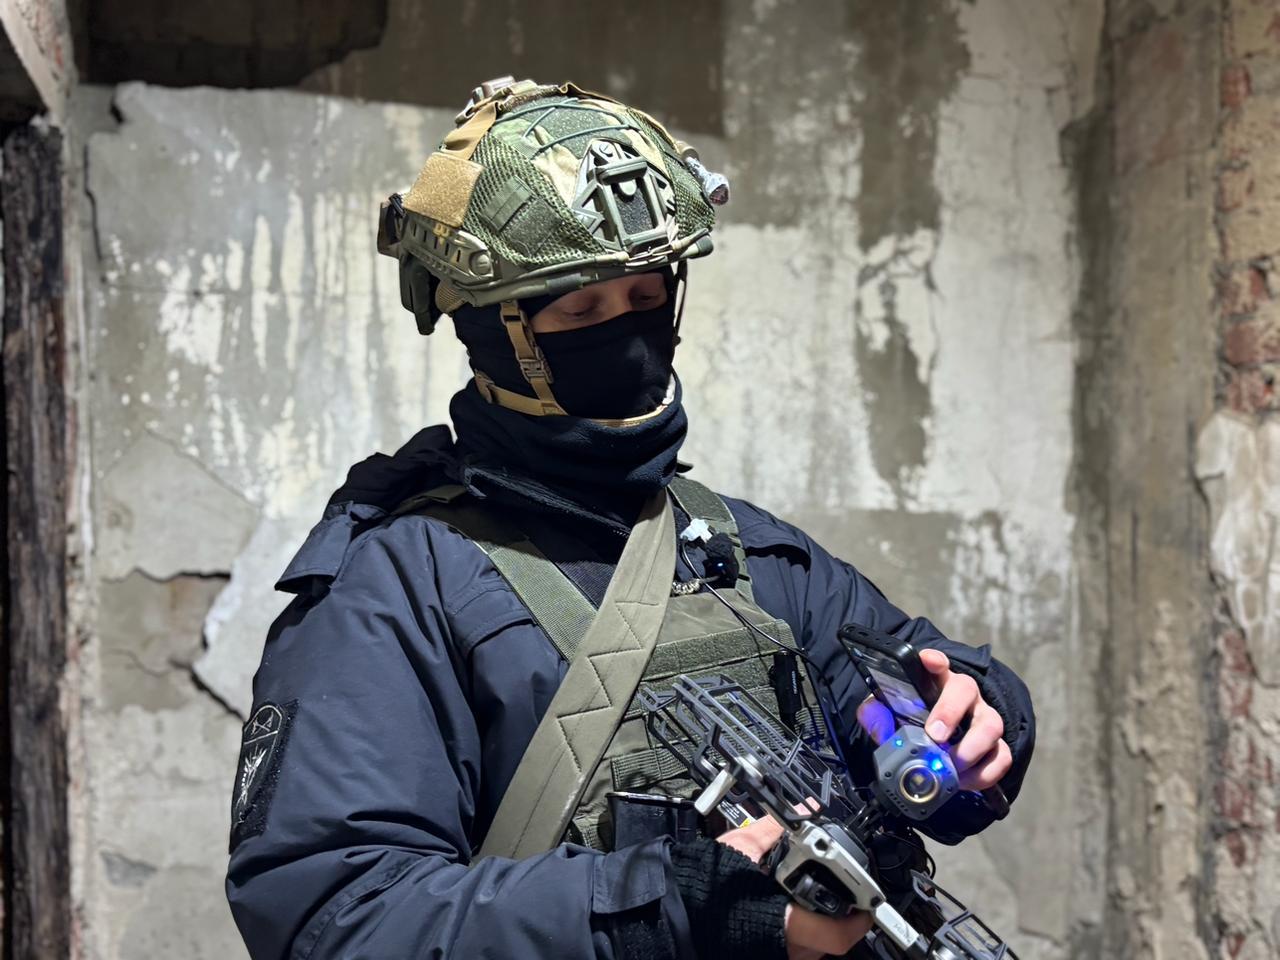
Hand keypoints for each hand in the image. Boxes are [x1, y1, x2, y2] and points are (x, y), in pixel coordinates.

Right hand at [717, 815, 872, 958]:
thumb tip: (804, 811)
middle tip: (837, 897)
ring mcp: (775, 958)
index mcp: (786, 923)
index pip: (838, 935)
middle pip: (827, 943)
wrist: (672, 911)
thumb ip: (777, 830)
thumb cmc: (704, 884)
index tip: (866, 905)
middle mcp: (785, 949)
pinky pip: (789, 951)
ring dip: (812, 927)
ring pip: (808, 950)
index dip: (859, 921)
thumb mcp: (743, 847)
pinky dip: (792, 933)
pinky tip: (780, 912)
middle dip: (834, 919)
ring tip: (802, 900)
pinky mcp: (764, 956)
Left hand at [856, 648, 1011, 791]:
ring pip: (992, 725)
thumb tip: (877, 723)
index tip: (928, 661)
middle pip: (966, 689)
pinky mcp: (997, 747)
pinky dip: (983, 774)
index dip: (934, 660)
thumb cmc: (915, 724)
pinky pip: (1002, 758)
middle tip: (935, 737)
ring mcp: (984, 719)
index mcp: (936, 682)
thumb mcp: (891, 717)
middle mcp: (965, 696)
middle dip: (950, 712)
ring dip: (970, 750)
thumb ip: (878, 716)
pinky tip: (962, 781)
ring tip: (950, 767)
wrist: (939, 749)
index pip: (937, 663)